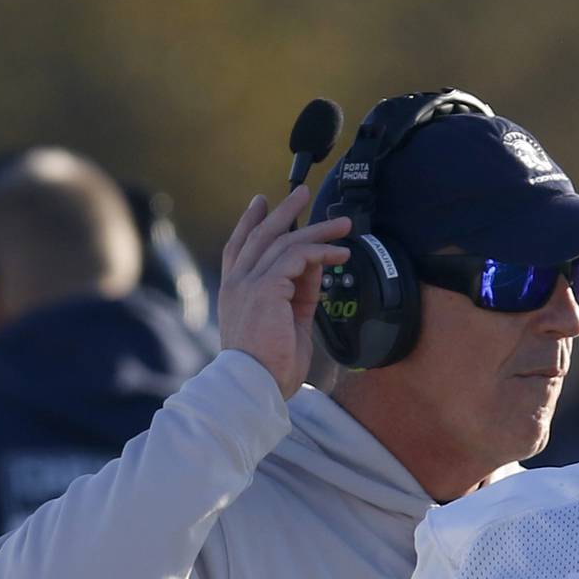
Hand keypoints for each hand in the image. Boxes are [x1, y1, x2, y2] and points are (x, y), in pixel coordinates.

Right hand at [218, 187, 350, 398]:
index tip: (261, 203)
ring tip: (342, 225)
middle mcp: (238, 283)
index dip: (250, 222)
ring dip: (316, 229)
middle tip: (302, 192)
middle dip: (284, 211)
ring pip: (283, 242)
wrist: (256, 385)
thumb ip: (298, 295)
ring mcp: (249, 284)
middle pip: (260, 235)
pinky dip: (321, 252)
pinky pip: (297, 258)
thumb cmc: (270, 367)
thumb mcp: (288, 324)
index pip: (240, 248)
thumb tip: (315, 269)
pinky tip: (341, 253)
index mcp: (236, 293)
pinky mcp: (267, 289)